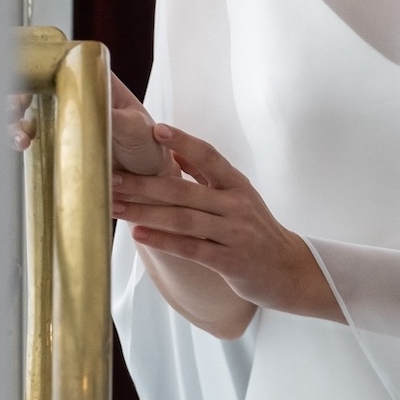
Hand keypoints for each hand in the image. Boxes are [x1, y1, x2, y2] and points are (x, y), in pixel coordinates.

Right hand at [9, 73, 174, 177]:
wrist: (148, 177)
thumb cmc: (148, 144)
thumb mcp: (137, 129)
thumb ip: (118, 119)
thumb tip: (96, 109)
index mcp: (95, 80)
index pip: (60, 63)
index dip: (38, 69)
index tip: (27, 83)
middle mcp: (75, 95)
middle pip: (35, 85)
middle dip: (17, 94)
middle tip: (14, 109)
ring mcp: (63, 118)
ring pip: (28, 111)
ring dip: (15, 120)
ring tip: (20, 137)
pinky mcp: (57, 142)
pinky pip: (32, 136)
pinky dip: (20, 139)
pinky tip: (22, 146)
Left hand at [111, 123, 341, 321]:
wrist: (288, 270)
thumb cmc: (255, 230)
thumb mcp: (238, 196)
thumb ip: (207, 174)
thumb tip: (174, 150)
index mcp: (236, 184)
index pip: (208, 155)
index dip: (183, 141)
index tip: (154, 129)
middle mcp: (236, 204)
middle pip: (183, 189)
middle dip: (143, 184)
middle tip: (110, 178)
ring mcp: (233, 233)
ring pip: (182, 219)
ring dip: (144, 212)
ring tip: (114, 207)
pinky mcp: (229, 261)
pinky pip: (190, 248)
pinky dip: (162, 240)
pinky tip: (138, 234)